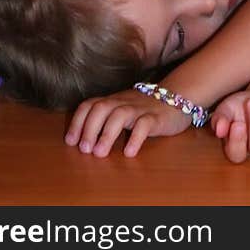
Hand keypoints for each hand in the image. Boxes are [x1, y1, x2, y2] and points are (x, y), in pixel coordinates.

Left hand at [65, 88, 191, 158]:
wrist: (178, 96)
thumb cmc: (145, 108)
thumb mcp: (123, 110)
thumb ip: (106, 120)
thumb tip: (83, 141)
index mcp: (113, 101)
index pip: (90, 105)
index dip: (78, 122)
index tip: (71, 141)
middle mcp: (123, 102)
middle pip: (101, 108)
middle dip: (89, 128)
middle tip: (84, 150)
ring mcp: (140, 108)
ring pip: (120, 115)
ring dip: (107, 134)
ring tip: (100, 153)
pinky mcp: (156, 117)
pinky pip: (144, 125)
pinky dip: (135, 138)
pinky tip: (129, 153)